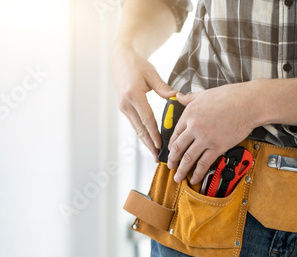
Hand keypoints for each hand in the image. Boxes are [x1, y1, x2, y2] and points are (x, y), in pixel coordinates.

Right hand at [111, 44, 175, 158]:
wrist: (121, 60)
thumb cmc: (137, 65)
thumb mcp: (151, 74)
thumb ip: (163, 88)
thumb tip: (175, 97)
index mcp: (133, 95)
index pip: (146, 118)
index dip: (154, 133)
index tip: (160, 144)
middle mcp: (126, 104)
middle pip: (140, 128)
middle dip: (149, 144)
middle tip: (157, 156)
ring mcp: (123, 107)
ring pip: (136, 128)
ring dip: (145, 141)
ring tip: (154, 153)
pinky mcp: (124, 108)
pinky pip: (135, 123)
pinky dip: (142, 133)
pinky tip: (149, 141)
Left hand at [167, 82, 261, 183]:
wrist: (249, 103)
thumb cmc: (230, 96)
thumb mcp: (205, 94)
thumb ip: (189, 98)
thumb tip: (179, 97)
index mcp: (189, 114)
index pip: (175, 133)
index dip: (171, 144)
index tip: (171, 150)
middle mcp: (194, 127)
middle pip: (178, 147)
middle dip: (172, 159)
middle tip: (170, 166)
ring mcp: (205, 138)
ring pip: (188, 158)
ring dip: (181, 170)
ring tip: (178, 177)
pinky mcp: (217, 147)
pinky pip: (204, 163)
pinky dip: (197, 173)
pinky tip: (193, 179)